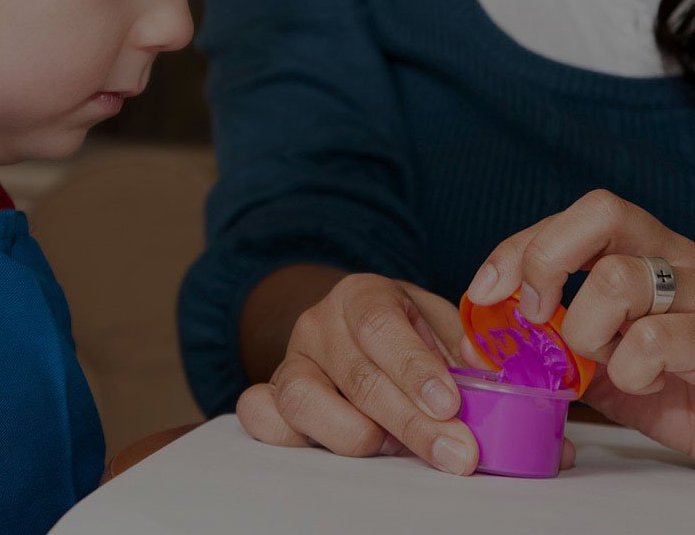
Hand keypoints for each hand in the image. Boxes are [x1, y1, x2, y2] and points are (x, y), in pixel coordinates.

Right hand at [236, 273, 479, 474]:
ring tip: (394, 447)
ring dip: (357, 435)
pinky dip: (292, 437)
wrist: (351, 331)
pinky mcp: (271, 396)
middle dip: (412, 422)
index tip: (450, 403)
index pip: (380, 325)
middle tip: (456, 452)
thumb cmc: (403, 332)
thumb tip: (486, 375)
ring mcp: (291, 360)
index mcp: (362, 294)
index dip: (414, 366)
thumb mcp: (437, 325)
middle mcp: (319, 323)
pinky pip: (261, 417)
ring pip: (304, 401)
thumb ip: (460, 348)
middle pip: (356, 375)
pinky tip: (338, 445)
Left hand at [466, 190, 694, 456]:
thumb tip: (474, 339)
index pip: (576, 216)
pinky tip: (648, 382)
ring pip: (616, 279)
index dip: (520, 247)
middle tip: (537, 314)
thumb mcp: (593, 358)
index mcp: (645, 249)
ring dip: (589, 333)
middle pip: (602, 212)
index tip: (484, 291)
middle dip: (545, 260)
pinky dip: (629, 374)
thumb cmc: (664, 387)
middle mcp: (676, 256)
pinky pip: (649, 342)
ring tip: (609, 360)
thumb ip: (542, 342)